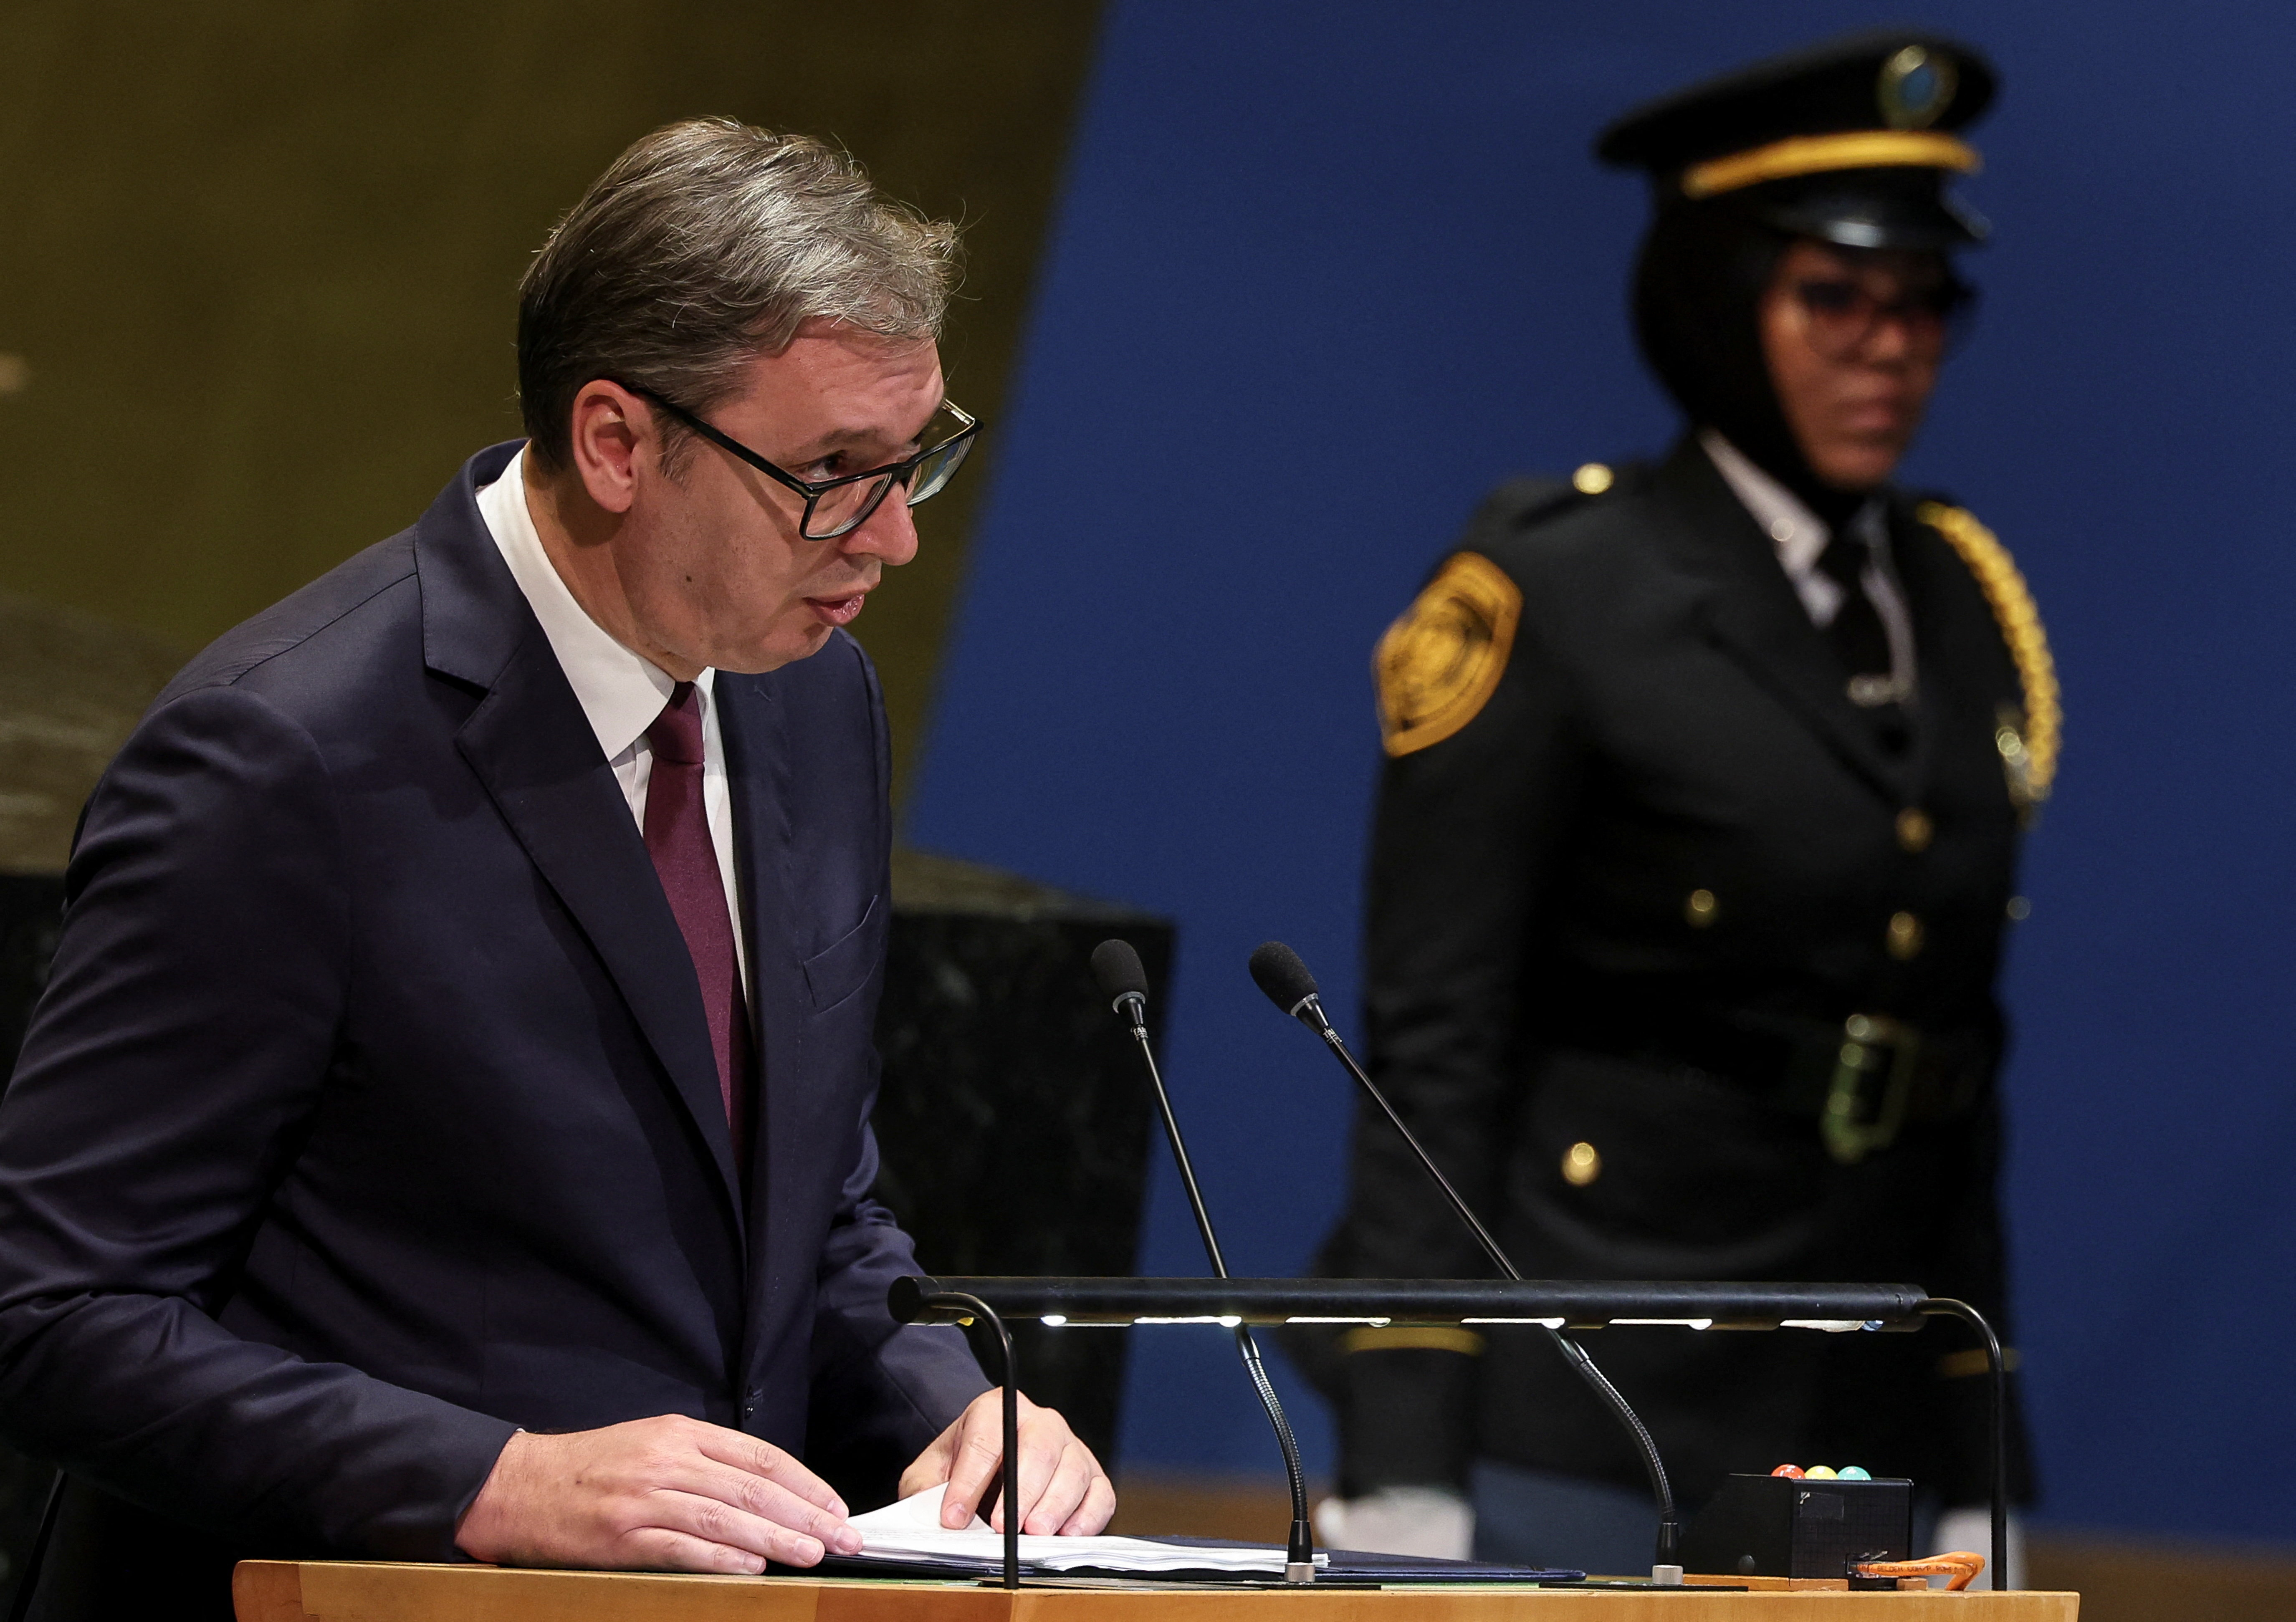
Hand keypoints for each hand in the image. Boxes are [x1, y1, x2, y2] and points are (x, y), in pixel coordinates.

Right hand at [455, 1415, 862, 1573]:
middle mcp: (668, 1461)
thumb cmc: (591, 1468)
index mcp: (680, 1433)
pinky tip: (753, 1567)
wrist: (519, 1486)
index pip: (759, 1456)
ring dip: (776, 1538)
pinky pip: (682, 1547)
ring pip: (726, 1517)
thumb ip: (705, 1460)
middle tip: (843, 1537)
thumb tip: (765, 1488)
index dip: (804, 1482)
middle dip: (806, 1514)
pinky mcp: (622, 1536)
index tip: (836, 1505)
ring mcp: (645, 1499)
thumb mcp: (652, 1443)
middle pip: (753, 1487)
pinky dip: (721, 1558)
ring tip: (812, 1554)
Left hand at [899, 1390, 1114, 1535]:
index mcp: (995, 1410)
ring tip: (1034, 1534)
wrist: (988, 1466)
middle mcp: (1039, 1422)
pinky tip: (1067, 1535)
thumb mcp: (930, 1472)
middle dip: (1022, 1490)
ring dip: (1055, 1505)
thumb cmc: (960, 1468)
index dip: (970, 1479)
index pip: (987, 1438)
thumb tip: (937, 1519)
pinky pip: (1101, 1494)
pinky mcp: (1092, 1477)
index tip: (955, 1516)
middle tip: (1003, 1526)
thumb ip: (925, 1490)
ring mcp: (1070, 1447)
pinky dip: (1088, 1517)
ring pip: (1073, 1470)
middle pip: (1039, 1447)